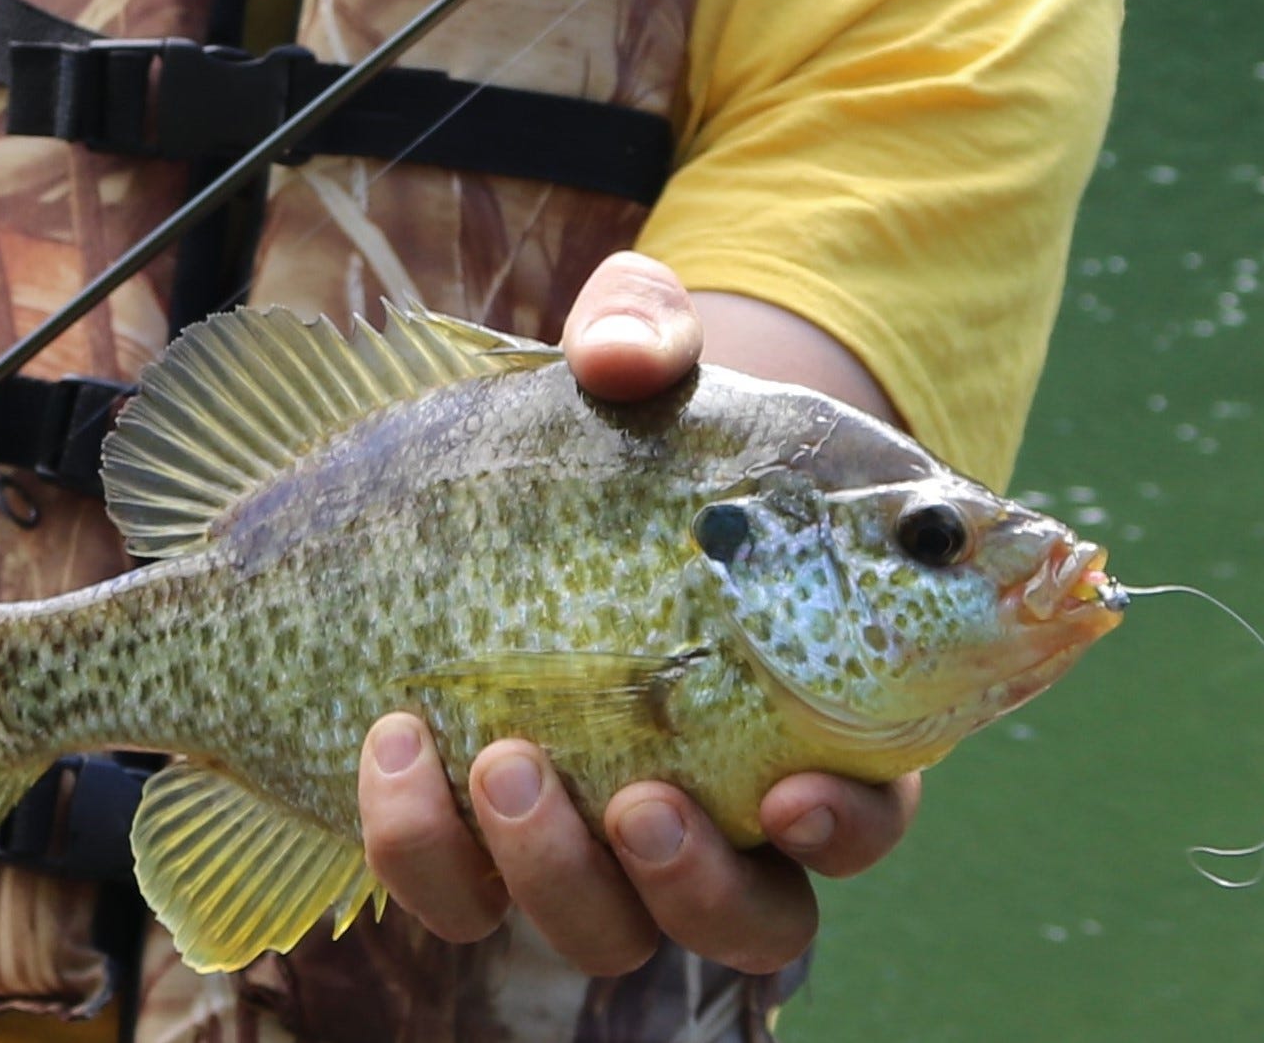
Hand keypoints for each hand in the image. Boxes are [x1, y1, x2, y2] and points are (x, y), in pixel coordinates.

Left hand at [354, 252, 918, 974]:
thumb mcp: (640, 350)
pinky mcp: (481, 845)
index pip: (874, 804)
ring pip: (610, 932)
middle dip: (693, 883)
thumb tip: (622, 359)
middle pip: (751, 921)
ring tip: (502, 762)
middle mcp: (723, 806)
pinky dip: (421, 843)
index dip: (847, 822)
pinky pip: (461, 898)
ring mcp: (597, 837)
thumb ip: (647, 330)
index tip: (793, 792)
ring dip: (556, 873)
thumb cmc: (629, 421)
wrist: (506, 477)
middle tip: (640, 799)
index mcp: (818, 708)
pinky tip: (389, 741)